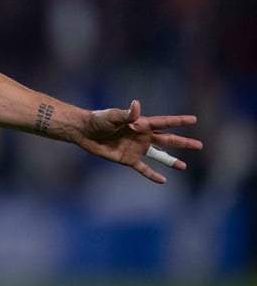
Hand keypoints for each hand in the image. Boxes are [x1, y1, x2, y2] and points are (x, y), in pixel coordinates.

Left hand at [80, 99, 202, 183]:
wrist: (85, 132)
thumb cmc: (98, 120)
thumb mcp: (113, 116)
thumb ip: (127, 114)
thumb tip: (137, 105)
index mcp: (142, 124)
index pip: (164, 122)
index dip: (179, 121)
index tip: (194, 119)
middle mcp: (143, 136)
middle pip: (168, 140)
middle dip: (184, 142)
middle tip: (200, 145)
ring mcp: (137, 148)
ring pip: (159, 155)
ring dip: (171, 161)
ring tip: (184, 166)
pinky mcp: (128, 159)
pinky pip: (143, 168)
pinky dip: (152, 175)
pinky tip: (163, 180)